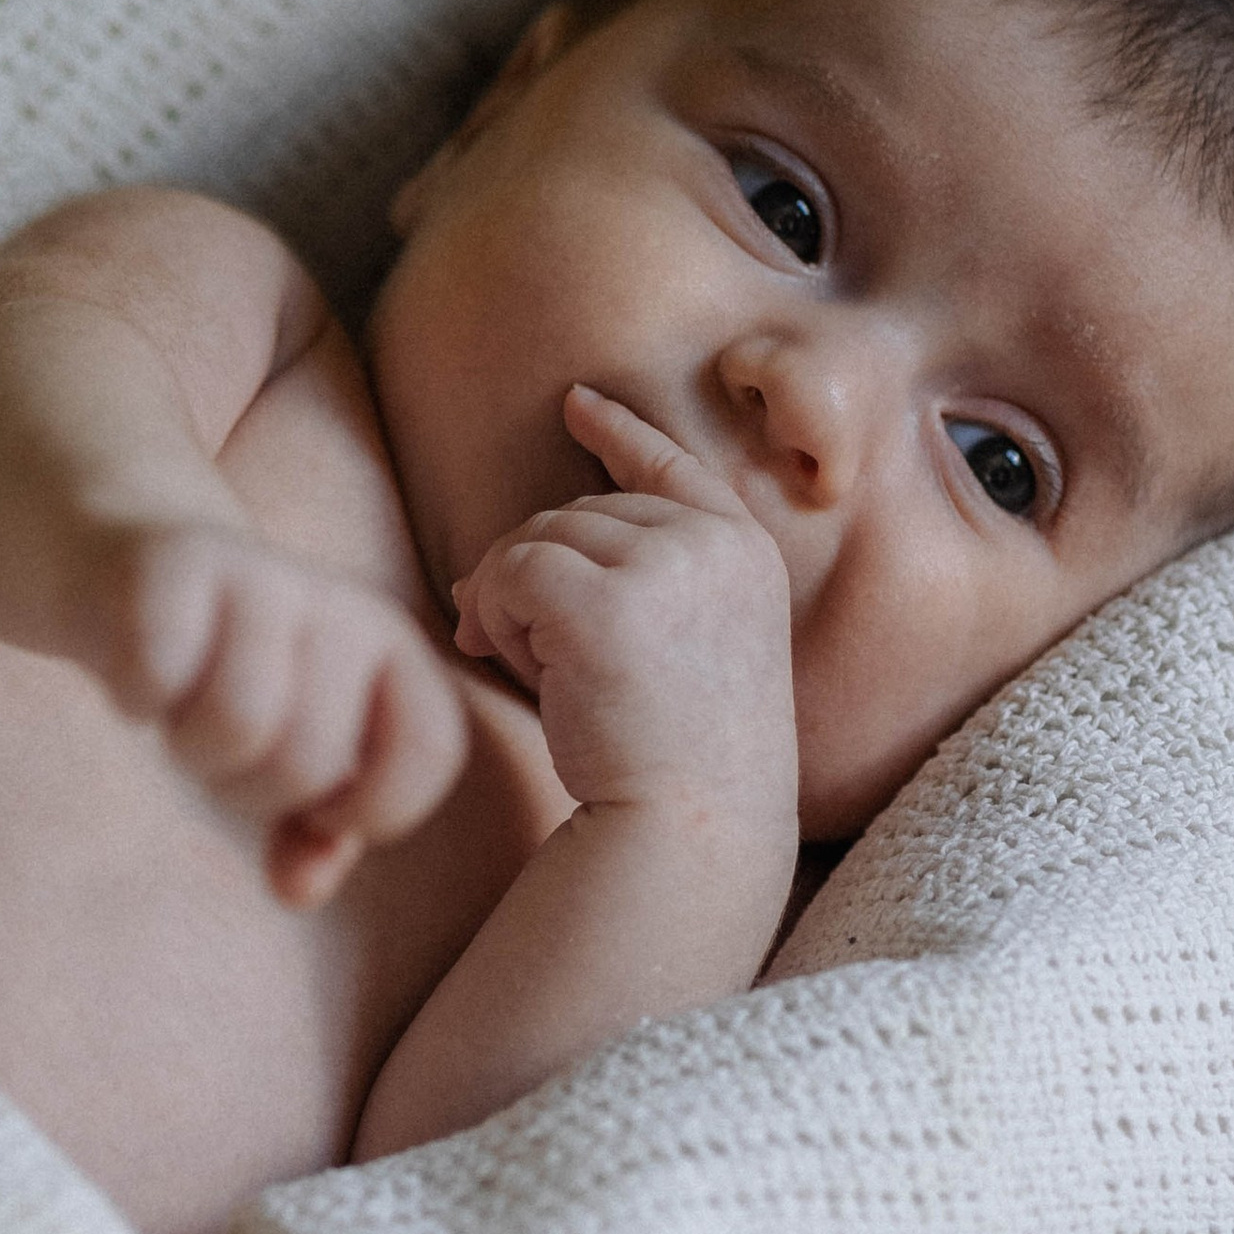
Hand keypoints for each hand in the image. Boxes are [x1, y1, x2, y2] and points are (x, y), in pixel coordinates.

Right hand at [90, 523, 470, 905]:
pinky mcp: (173, 563)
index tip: (323, 813)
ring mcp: (261, 575)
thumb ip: (318, 834)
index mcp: (392, 649)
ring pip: (239, 723)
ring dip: (191, 750)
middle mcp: (341, 604)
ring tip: (184, 719)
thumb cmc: (227, 675)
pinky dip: (135, 700)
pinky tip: (139, 682)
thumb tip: (300, 889)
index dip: (379, 806)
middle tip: (226, 754)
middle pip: (311, 761)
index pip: (431, 746)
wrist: (132, 564)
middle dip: (250, 791)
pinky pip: (157, 674)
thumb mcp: (289, 753)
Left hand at [452, 386, 797, 830]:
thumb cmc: (678, 763)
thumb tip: (489, 567)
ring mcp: (663, 567)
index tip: (576, 403)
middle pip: (578, 510)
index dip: (619, 433)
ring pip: (537, 537)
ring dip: (509, 600)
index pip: (672, 466)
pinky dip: (493, 617)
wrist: (691, 830)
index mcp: (745, 553)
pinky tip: (509, 665)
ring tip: (528, 668)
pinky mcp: (603, 603)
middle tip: (513, 646)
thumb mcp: (683, 652)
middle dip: (531, 571)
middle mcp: (712, 545)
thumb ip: (628, 588)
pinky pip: (510, 572)